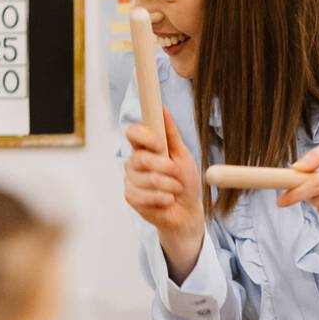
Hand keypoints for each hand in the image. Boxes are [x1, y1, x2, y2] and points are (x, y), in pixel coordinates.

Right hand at [123, 110, 204, 280]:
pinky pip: (145, 195)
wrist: (187, 211)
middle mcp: (134, 161)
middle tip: (177, 174)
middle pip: (140, 157)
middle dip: (165, 167)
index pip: (133, 133)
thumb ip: (171, 134)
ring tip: (175, 189)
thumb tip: (163, 108)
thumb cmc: (185, 181)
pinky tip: (168, 199)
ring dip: (169, 185)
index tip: (159, 144)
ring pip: (147, 178)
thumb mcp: (182, 155)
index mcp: (145, 147)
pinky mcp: (131, 197)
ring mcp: (131, 179)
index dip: (144, 136)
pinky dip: (163, 198)